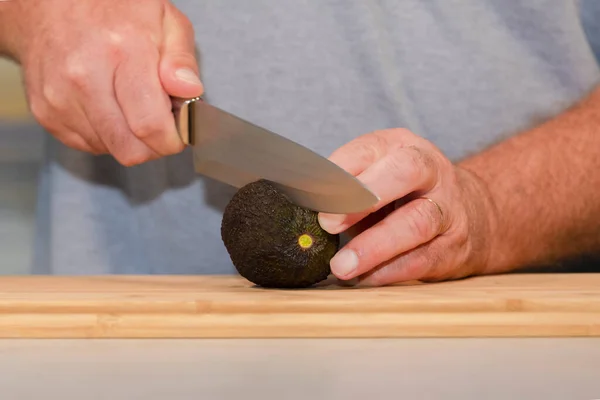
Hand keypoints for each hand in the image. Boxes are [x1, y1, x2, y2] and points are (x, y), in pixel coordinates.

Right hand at [11, 0, 202, 165]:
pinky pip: (88, 145)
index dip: (172, 140)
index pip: (150, 126)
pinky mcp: (45, 112)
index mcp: (122, 52)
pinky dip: (105, 135)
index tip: (179, 132)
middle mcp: (84, 77)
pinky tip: (109, 107)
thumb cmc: (113, 10)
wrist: (49, 4)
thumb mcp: (164, 19)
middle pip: (130, 149)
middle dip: (153, 146)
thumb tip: (189, 91)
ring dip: (129, 139)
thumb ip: (182, 59)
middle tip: (160, 122)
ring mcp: (60, 97)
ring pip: (110, 150)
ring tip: (131, 106)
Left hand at [318, 129, 497, 285]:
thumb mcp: (376, 175)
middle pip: (404, 173)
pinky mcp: (455, 247)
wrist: (472, 213)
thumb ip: (343, 185)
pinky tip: (365, 278)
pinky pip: (422, 260)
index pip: (369, 149)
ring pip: (417, 223)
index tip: (312, 193)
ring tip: (342, 266)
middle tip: (327, 223)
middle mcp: (432, 171)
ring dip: (375, 247)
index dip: (339, 171)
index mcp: (402, 146)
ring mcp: (449, 209)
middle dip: (364, 196)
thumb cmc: (403, 194)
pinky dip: (389, 272)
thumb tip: (301, 201)